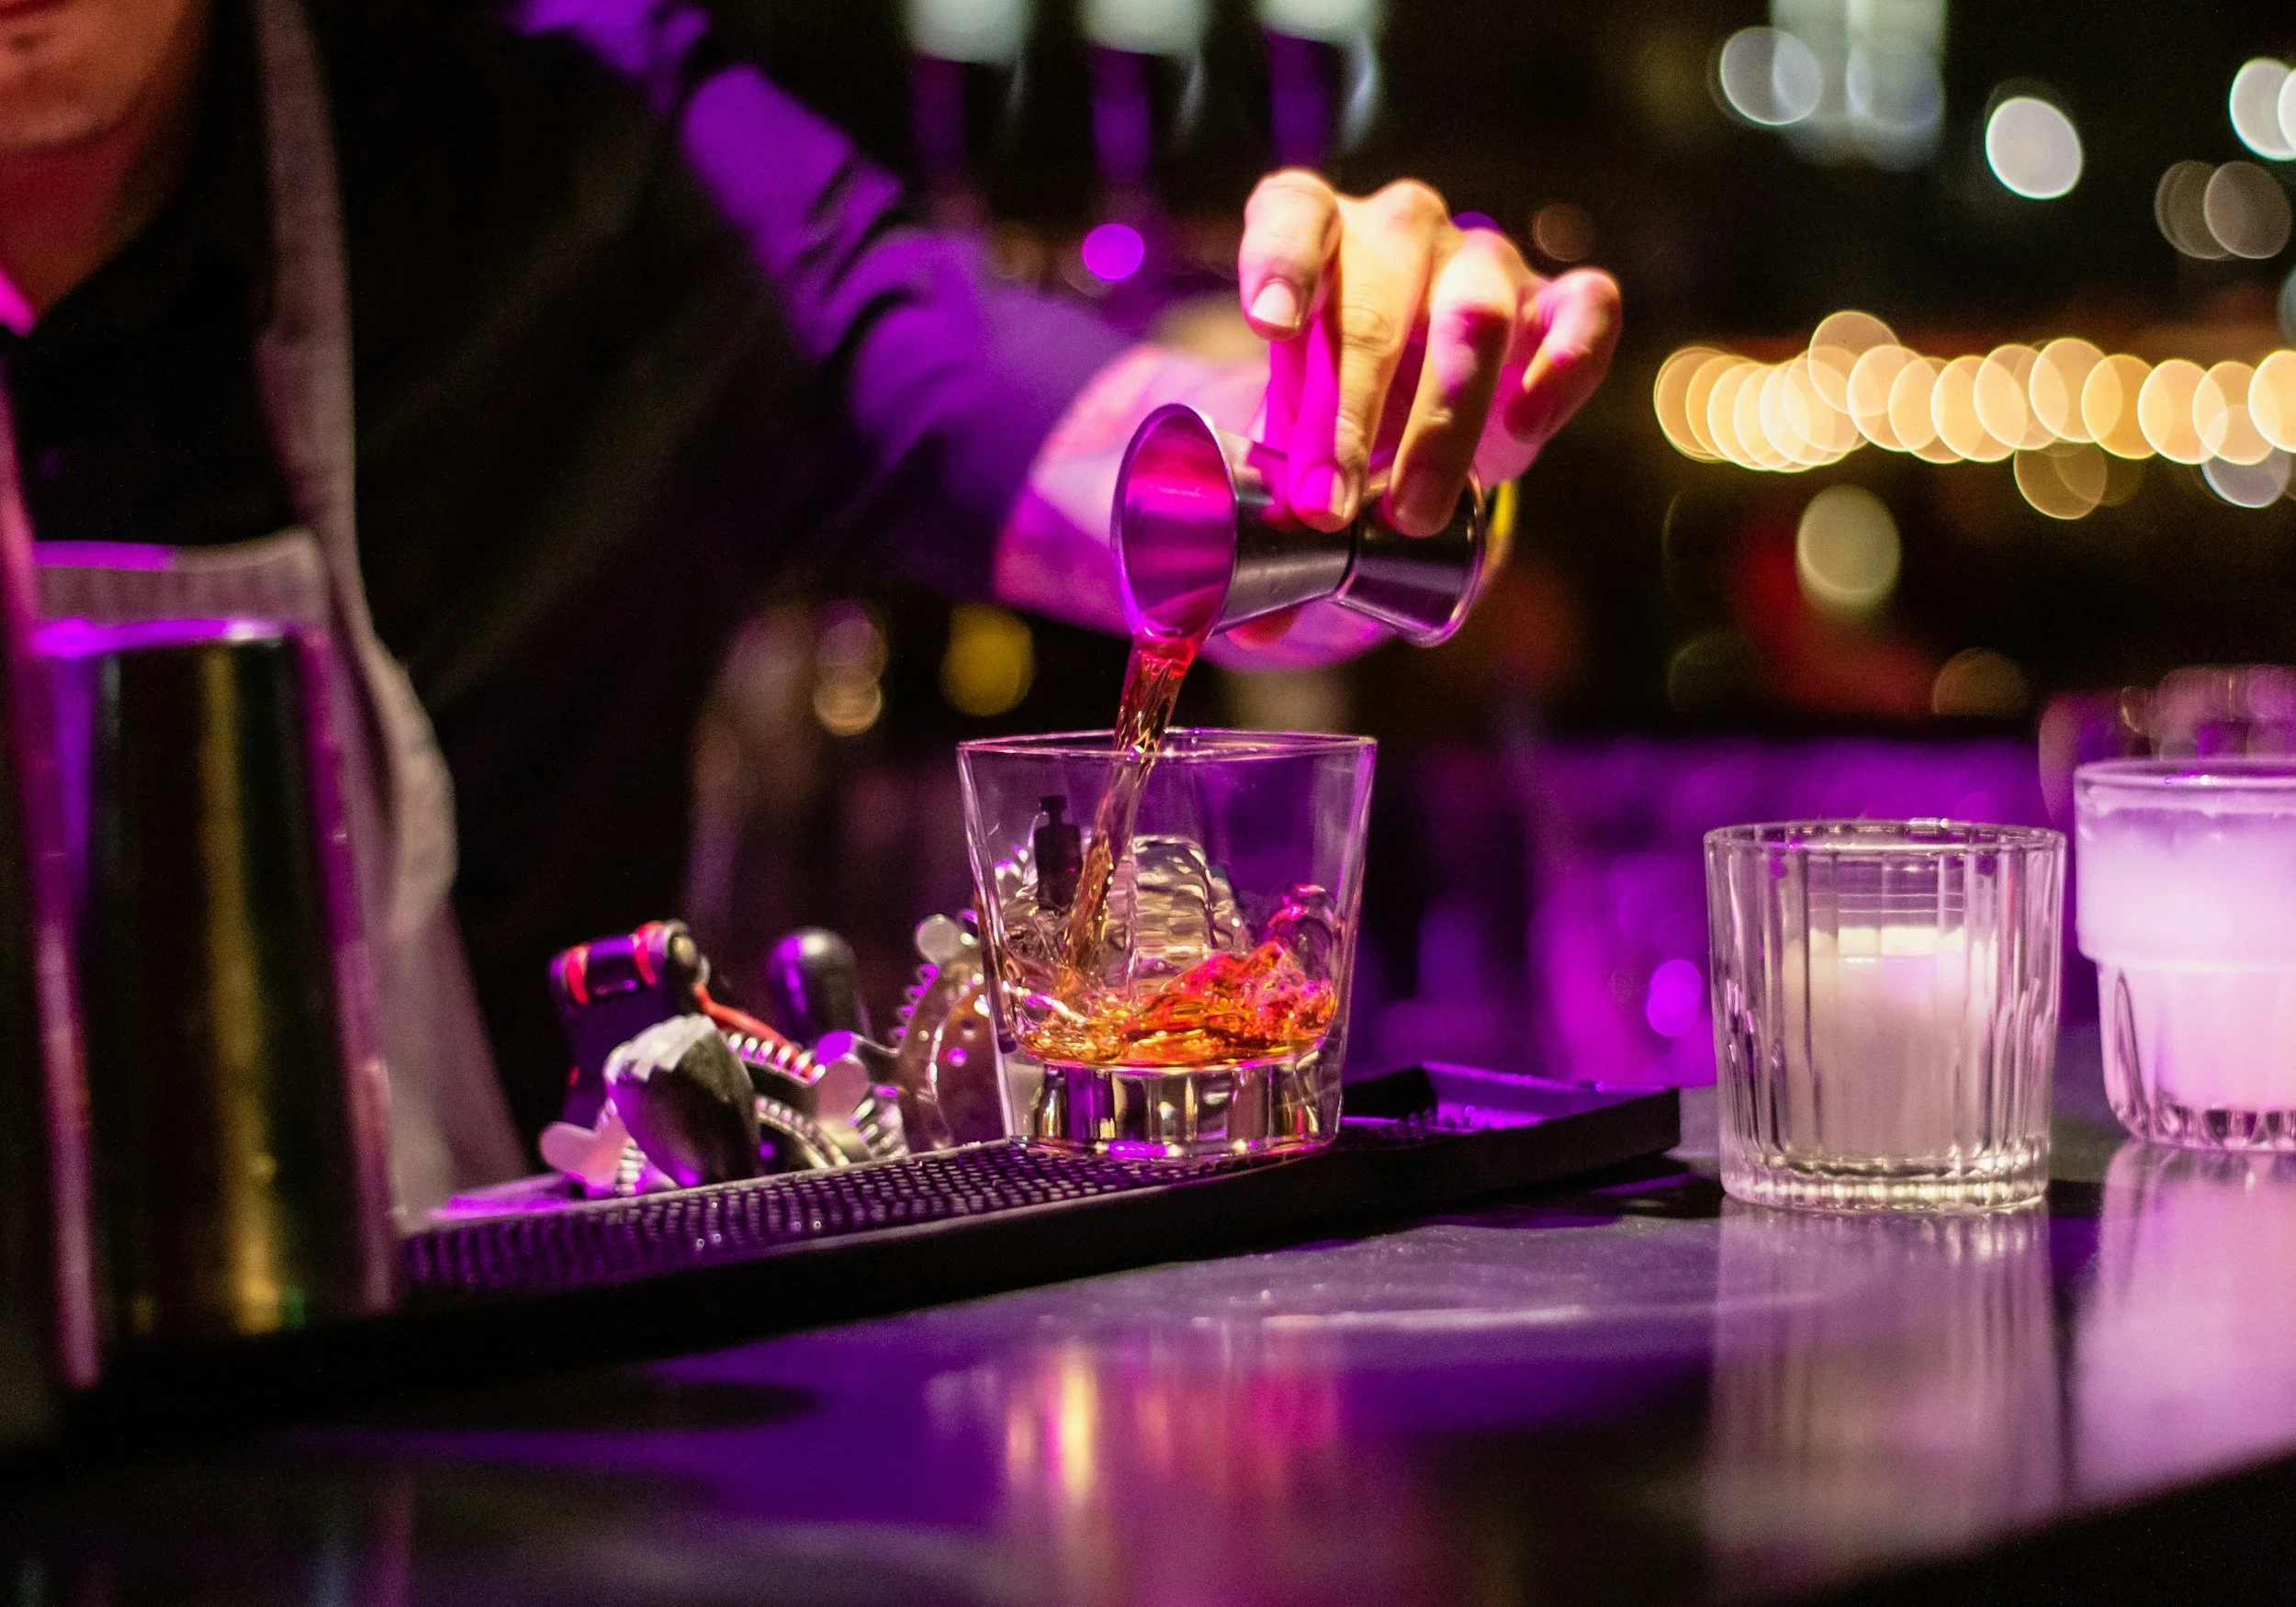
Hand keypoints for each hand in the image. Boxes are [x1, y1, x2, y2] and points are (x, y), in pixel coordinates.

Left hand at [1237, 171, 1621, 538]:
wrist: (1423, 401)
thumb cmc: (1341, 406)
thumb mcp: (1293, 449)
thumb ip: (1271, 518)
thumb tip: (1254, 627)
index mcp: (1314, 233)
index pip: (1293, 217)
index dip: (1280, 265)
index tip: (1269, 327)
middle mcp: (1399, 230)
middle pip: (1374, 302)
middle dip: (1348, 414)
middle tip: (1328, 508)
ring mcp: (1484, 259)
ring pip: (1476, 314)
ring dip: (1442, 422)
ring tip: (1410, 513)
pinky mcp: (1559, 299)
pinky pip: (1585, 309)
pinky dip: (1564, 364)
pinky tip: (1528, 426)